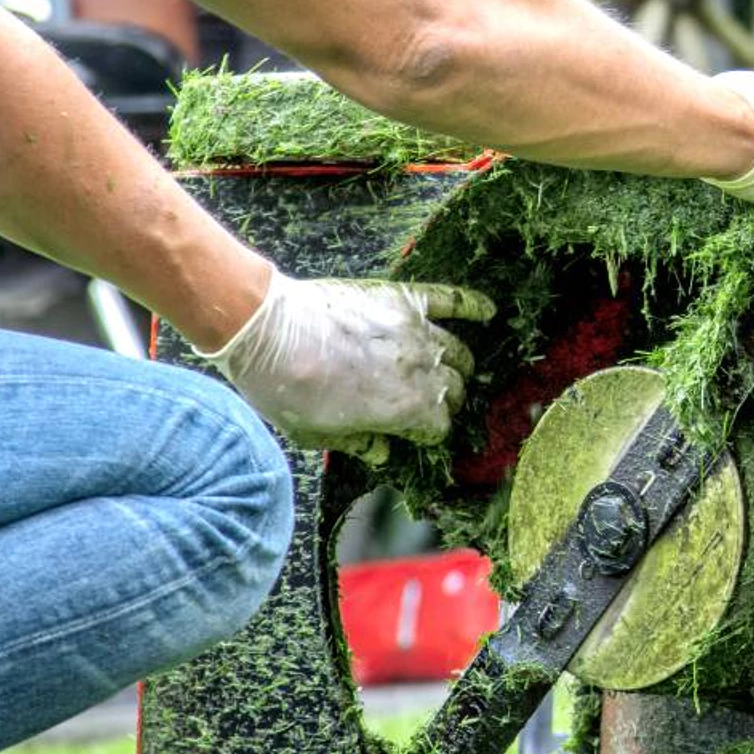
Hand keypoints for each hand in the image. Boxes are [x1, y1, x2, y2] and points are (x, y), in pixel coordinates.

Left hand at [195, 272, 493, 460]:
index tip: (415, 433)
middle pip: (453, 390)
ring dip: (458, 364)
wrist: (265, 329)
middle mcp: (420, 372)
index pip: (439, 427)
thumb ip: (359, 445)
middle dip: (445, 400)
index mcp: (405, 411)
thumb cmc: (286, 389)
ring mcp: (415, 332)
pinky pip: (451, 300)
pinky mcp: (403, 299)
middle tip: (428, 401)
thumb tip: (385, 454)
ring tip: (452, 368)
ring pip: (457, 352)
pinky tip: (488, 311)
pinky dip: (473, 305)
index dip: (428, 433)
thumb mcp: (318, 435)